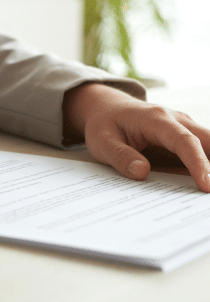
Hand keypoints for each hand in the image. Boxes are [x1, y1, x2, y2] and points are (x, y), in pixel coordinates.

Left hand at [63, 83, 209, 191]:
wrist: (105, 107)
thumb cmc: (104, 123)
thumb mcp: (102, 141)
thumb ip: (120, 156)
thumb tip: (141, 172)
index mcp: (155, 119)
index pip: (184, 140)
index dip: (198, 163)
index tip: (206, 186)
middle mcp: (175, 120)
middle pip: (207, 141)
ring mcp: (182, 127)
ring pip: (209, 145)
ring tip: (206, 193)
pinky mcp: (183, 137)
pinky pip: (201, 151)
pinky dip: (206, 167)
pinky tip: (203, 185)